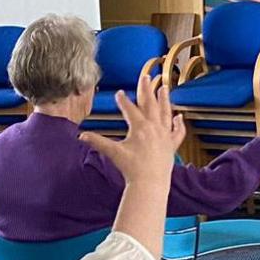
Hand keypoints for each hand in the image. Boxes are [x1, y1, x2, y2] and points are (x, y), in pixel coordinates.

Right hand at [79, 72, 184, 188]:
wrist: (150, 183)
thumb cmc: (131, 169)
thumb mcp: (113, 153)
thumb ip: (98, 142)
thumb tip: (81, 136)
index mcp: (140, 127)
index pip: (129, 109)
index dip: (122, 101)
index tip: (119, 93)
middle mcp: (154, 128)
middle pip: (150, 104)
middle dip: (147, 89)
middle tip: (146, 77)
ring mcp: (164, 135)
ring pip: (166, 113)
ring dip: (164, 99)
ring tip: (164, 88)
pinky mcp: (171, 145)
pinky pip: (177, 132)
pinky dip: (178, 124)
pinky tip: (179, 116)